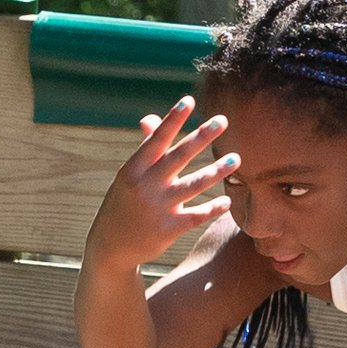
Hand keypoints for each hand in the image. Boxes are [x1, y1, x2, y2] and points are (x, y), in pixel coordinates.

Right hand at [84, 96, 238, 274]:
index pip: (156, 139)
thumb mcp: (128, 177)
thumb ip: (145, 150)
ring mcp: (158, 208)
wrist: (111, 246)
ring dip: (217, 170)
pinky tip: (227, 201)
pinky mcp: (169, 229)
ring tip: (236, 158)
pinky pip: (197, 215)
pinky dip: (213, 208)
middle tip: (223, 120)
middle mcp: (146, 185)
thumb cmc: (124, 204)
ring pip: (193, 184)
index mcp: (134, 169)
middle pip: (178, 156)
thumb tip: (150, 119)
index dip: (173, 120)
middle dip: (202, 137)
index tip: (189, 101)